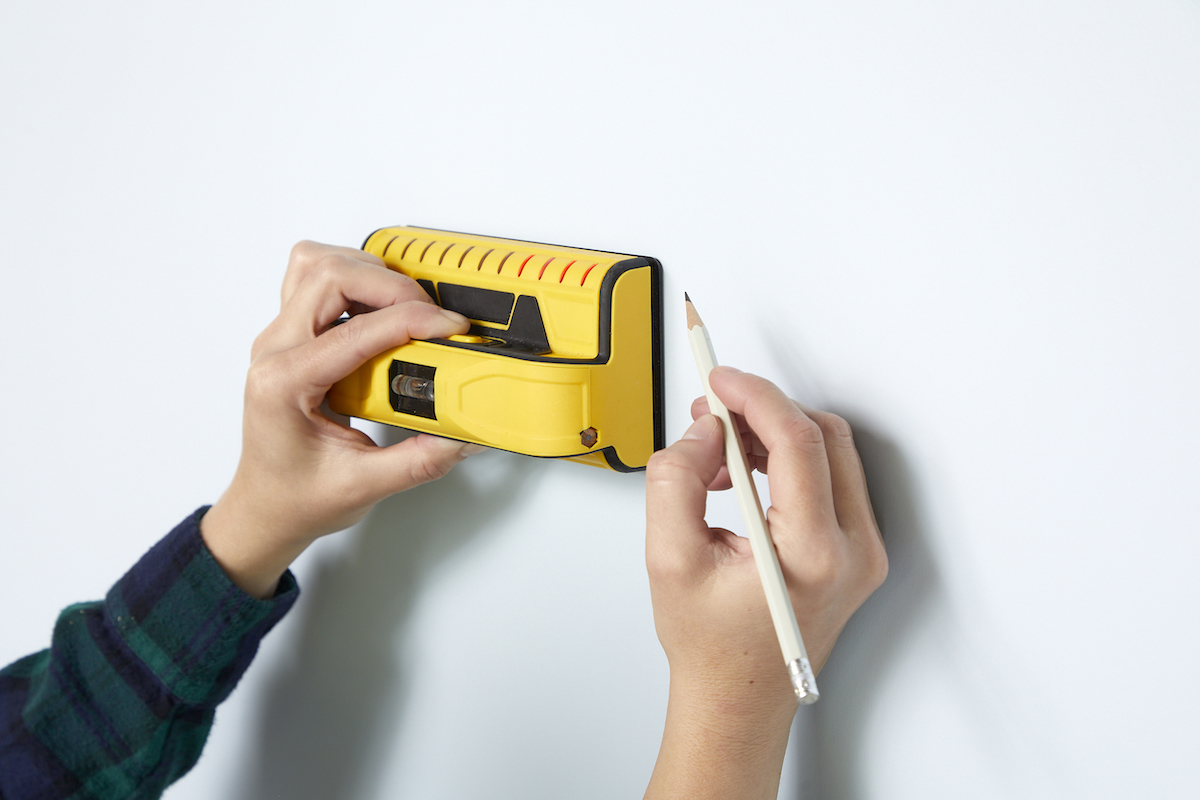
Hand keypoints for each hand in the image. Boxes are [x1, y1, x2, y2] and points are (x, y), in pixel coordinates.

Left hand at [201, 241, 477, 597]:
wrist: (264, 508)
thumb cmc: (294, 497)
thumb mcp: (362, 486)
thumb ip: (419, 460)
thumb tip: (465, 434)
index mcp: (282, 383)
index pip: (354, 331)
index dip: (411, 321)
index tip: (450, 328)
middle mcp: (274, 350)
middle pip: (329, 275)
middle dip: (391, 286)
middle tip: (432, 317)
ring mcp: (280, 338)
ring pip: (317, 264)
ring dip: (368, 274)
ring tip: (407, 307)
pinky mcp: (293, 335)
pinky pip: (315, 279)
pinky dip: (354, 280)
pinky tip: (380, 308)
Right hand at [643, 366, 886, 798]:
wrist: (737, 700)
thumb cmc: (710, 647)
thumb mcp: (669, 559)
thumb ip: (675, 482)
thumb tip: (702, 433)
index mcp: (812, 554)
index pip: (797, 442)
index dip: (754, 397)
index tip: (718, 381)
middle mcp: (852, 551)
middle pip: (822, 435)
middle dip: (762, 410)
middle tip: (711, 413)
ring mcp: (861, 551)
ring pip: (828, 450)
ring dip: (771, 434)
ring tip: (715, 452)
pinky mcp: (854, 550)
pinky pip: (827, 477)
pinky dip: (783, 460)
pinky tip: (738, 476)